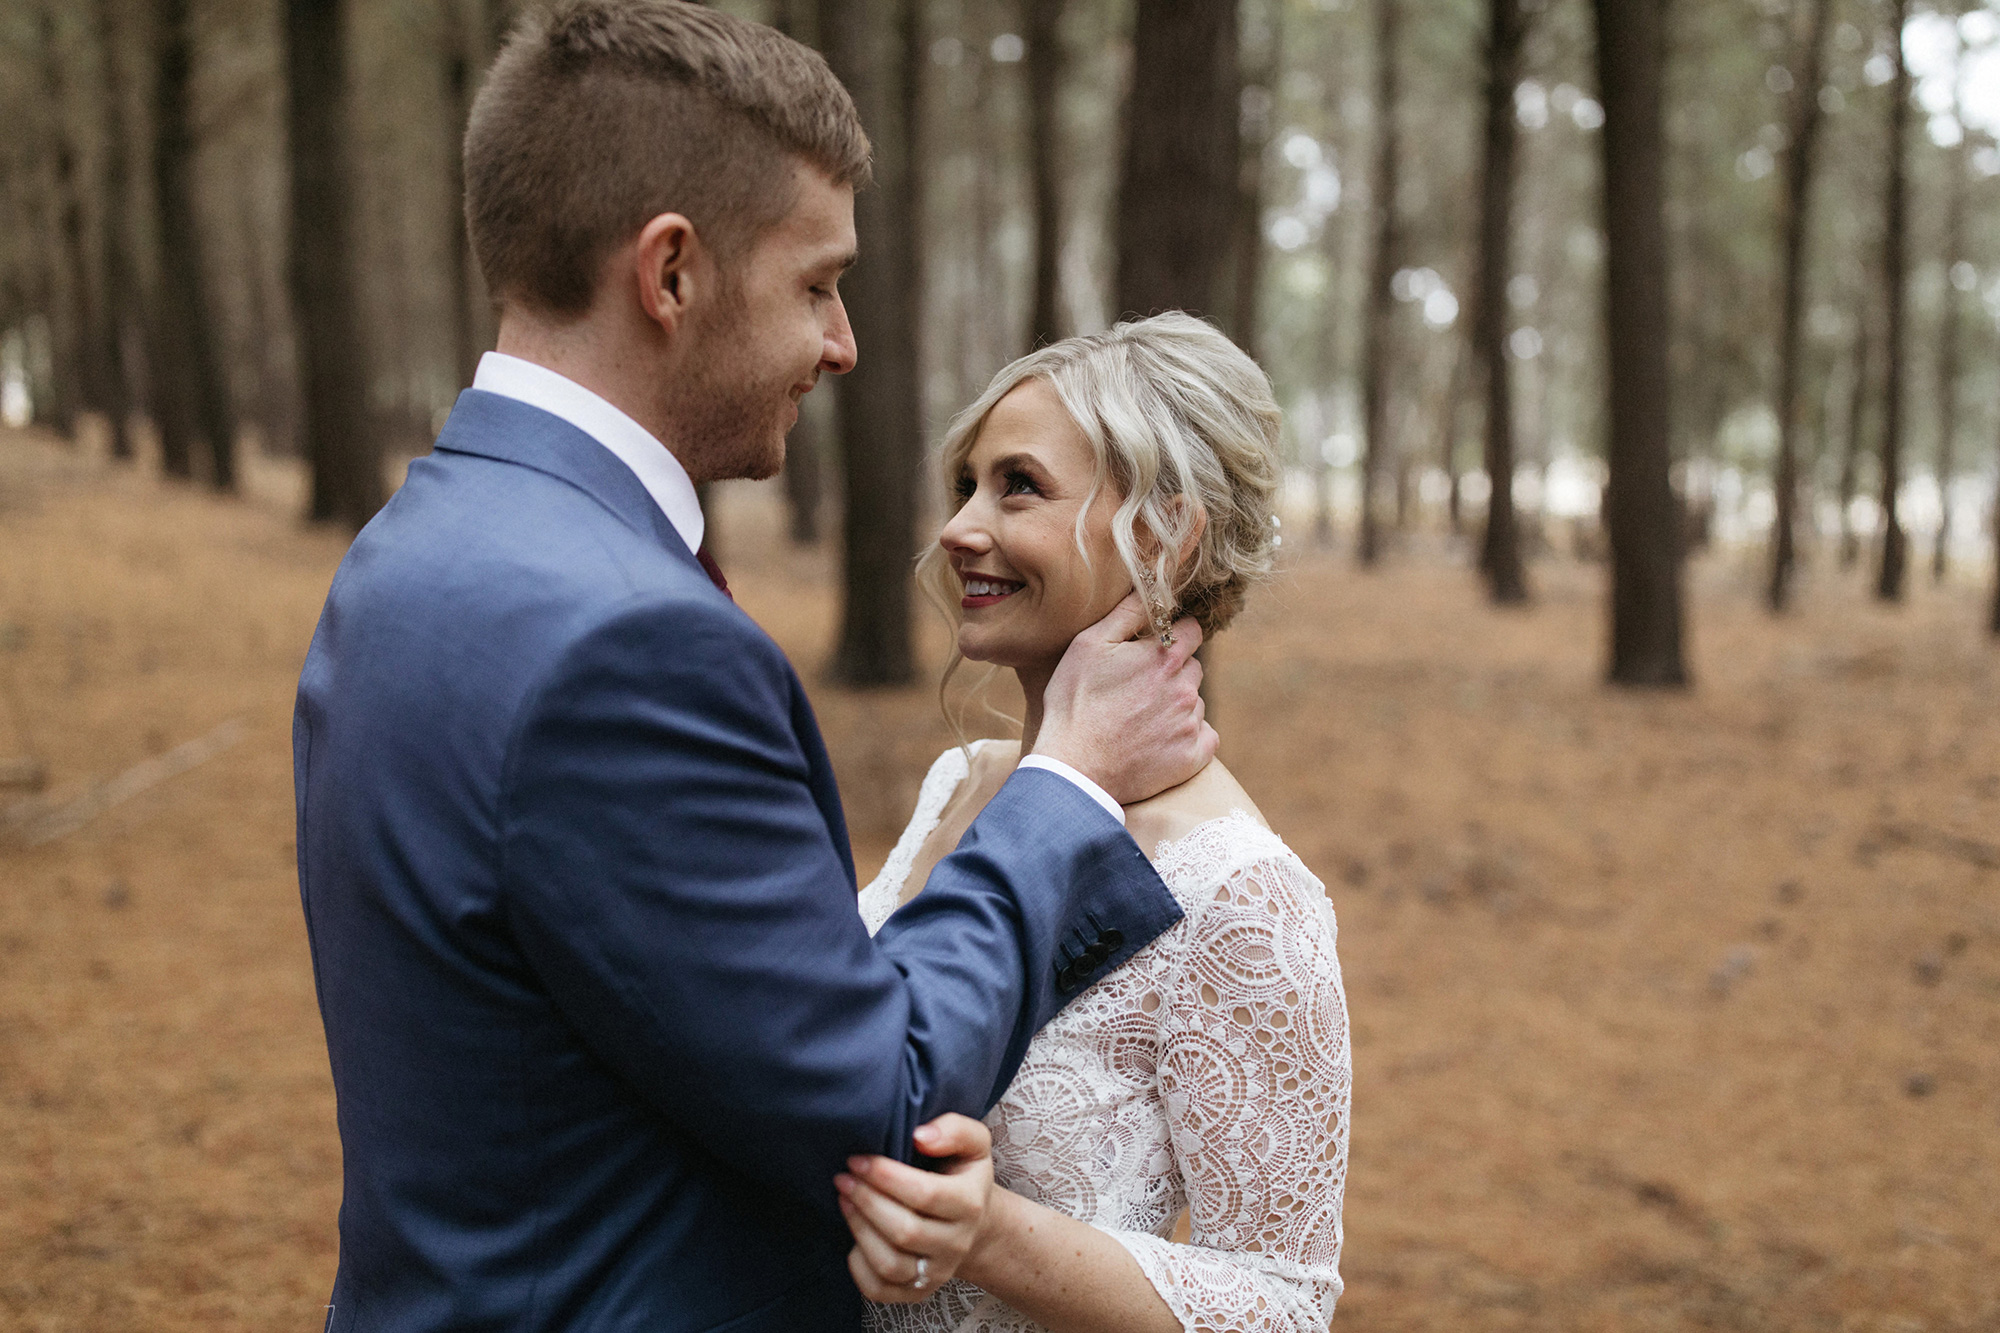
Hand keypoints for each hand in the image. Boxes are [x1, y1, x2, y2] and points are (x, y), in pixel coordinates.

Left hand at [836, 1113, 995, 1303]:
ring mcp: (937, 1272)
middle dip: (866, 1201)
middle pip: (905, 1231)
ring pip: (890, 1264)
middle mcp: (956, 1243)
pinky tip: (853, 1237)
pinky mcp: (917, 1292)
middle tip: (844, 1177)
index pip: (925, 1194)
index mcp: (970, 1204)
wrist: (976, 1223)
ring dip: (859, 1229)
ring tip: (844, 1200)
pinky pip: (879, 1290)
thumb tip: (920, 1135)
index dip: (886, 1176)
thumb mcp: (973, 1143)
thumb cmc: (962, 1176)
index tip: (859, 1159)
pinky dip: (858, 1266)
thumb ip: (954, 1129)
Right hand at [1033, 592, 1216, 805]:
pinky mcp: (1192, 757)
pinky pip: (1205, 738)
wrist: (1074, 768)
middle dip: (1173, 672)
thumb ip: (1127, 612)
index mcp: (1165, 657)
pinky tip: (1158, 742)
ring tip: (1140, 719)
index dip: (1173, 635)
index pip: (1192, 631)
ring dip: (1176, 705)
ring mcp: (1191, 725)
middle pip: (1193, 668)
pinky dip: (1188, 738)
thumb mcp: (1089, 645)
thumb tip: (1152, 584)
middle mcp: (1185, 689)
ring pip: (1194, 703)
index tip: (1153, 649)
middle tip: (1138, 689)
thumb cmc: (1075, 703)